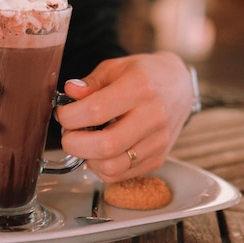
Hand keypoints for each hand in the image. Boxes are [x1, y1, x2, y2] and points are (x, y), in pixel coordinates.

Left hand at [56, 52, 192, 182]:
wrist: (180, 85)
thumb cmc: (144, 74)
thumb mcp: (115, 67)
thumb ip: (91, 82)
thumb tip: (69, 92)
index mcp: (140, 88)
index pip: (96, 110)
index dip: (70, 116)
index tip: (63, 113)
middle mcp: (153, 116)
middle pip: (105, 145)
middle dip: (74, 143)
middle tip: (68, 133)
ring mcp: (158, 141)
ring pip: (113, 166)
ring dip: (87, 159)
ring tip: (84, 142)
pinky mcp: (159, 158)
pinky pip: (122, 175)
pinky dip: (102, 168)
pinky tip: (99, 152)